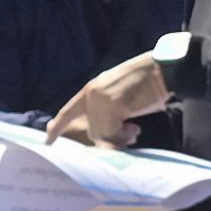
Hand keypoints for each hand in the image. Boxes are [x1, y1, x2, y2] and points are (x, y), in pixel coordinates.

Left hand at [46, 51, 167, 146]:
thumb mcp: (121, 98)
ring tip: (134, 129)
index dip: (57, 126)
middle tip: (131, 133)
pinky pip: (112, 132)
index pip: (70, 109)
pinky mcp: (112, 103)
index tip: (47, 139)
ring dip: (119, 137)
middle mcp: (92, 93)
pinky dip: (124, 135)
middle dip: (110, 137)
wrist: (162, 70)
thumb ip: (110, 113)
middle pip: (92, 130)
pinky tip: (135, 126)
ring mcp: (101, 98)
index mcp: (92, 89)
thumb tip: (107, 140)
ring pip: (101, 134)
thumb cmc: (147, 84)